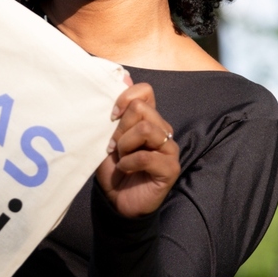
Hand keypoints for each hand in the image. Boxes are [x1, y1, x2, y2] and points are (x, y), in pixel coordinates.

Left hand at [96, 81, 180, 217]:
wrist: (117, 201)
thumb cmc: (113, 168)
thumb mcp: (107, 137)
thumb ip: (115, 111)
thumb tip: (123, 76)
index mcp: (148, 119)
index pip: (145, 91)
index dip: (125, 98)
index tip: (111, 117)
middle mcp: (162, 129)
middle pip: (141, 110)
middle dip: (120, 129)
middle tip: (114, 147)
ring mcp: (169, 148)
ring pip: (145, 129)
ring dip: (125, 145)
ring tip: (121, 158)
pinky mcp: (171, 167)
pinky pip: (146, 156)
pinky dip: (129, 163)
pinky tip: (125, 170)